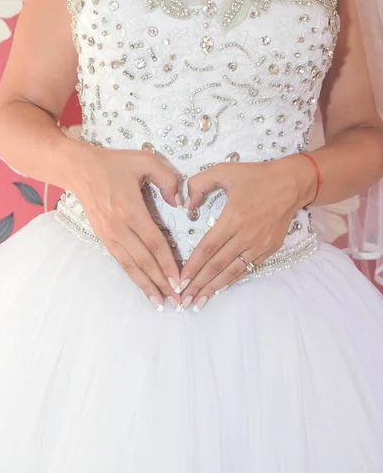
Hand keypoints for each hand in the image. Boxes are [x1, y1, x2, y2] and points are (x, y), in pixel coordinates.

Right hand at [71, 146, 183, 310]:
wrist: (80, 169)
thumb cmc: (115, 163)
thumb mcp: (145, 160)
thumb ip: (167, 178)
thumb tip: (179, 202)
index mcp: (131, 210)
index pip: (154, 243)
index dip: (168, 264)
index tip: (180, 281)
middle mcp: (119, 228)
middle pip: (144, 261)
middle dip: (161, 283)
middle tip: (177, 301)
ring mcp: (109, 235)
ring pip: (130, 266)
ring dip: (146, 286)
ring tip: (161, 303)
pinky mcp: (103, 238)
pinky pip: (121, 261)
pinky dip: (133, 276)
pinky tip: (143, 286)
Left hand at [179, 155, 315, 310]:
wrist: (292, 183)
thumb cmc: (256, 176)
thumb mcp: (224, 170)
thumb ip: (199, 185)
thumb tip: (186, 206)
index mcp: (234, 217)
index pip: (208, 248)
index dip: (193, 266)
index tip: (180, 280)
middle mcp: (246, 235)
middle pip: (218, 265)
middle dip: (199, 284)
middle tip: (183, 300)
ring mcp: (260, 244)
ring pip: (232, 271)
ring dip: (214, 288)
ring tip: (198, 302)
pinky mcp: (270, 248)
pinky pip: (247, 268)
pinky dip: (232, 280)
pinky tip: (220, 288)